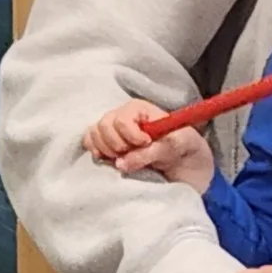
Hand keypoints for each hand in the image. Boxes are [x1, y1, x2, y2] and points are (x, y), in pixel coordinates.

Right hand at [85, 99, 213, 192]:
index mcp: (139, 109)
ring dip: (107, 150)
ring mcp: (111, 127)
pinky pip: (89, 143)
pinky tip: (111, 159)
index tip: (146, 144)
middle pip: (103, 126)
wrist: (182, 160)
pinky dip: (97, 152)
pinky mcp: (105, 141)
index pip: (122, 120)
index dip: (131, 136)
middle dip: (117, 145)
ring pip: (93, 134)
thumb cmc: (181, 146)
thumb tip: (119, 164)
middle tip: (135, 153)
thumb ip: (148, 154)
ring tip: (125, 157)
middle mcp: (121, 114)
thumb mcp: (173, 147)